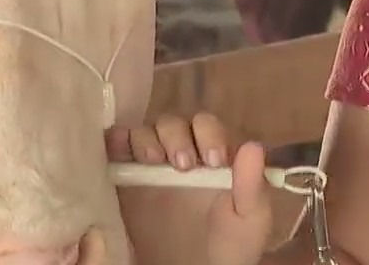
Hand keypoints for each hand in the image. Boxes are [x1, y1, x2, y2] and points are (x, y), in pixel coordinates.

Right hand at [106, 114, 272, 264]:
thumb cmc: (227, 246)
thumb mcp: (248, 220)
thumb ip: (252, 185)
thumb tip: (252, 146)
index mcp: (212, 154)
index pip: (206, 126)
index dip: (209, 135)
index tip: (212, 161)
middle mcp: (179, 150)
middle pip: (171, 123)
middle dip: (175, 137)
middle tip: (180, 166)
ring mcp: (148, 162)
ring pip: (142, 130)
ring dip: (145, 139)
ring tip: (152, 162)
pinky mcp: (122, 174)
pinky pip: (115, 145)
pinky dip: (115, 141)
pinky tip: (123, 156)